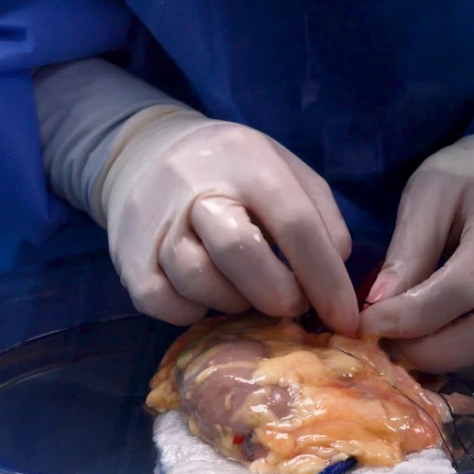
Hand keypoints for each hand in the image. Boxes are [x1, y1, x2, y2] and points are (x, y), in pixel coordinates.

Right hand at [101, 109, 359, 333]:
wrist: (147, 153)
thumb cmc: (234, 171)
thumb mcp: (285, 171)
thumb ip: (321, 218)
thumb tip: (335, 279)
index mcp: (247, 161)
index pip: (295, 224)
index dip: (327, 280)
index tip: (345, 319)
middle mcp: (196, 187)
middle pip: (239, 251)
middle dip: (278, 294)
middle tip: (291, 303)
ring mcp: (155, 222)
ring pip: (199, 281)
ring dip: (235, 303)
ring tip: (245, 291)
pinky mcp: (127, 256)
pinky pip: (163, 302)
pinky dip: (192, 311)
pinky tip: (207, 295)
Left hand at [359, 134, 473, 377]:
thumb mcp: (430, 196)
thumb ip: (407, 250)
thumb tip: (376, 306)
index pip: (460, 290)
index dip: (409, 315)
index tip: (366, 323)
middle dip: (427, 351)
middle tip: (384, 344)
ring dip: (446, 363)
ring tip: (406, 344)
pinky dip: (468, 366)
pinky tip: (438, 346)